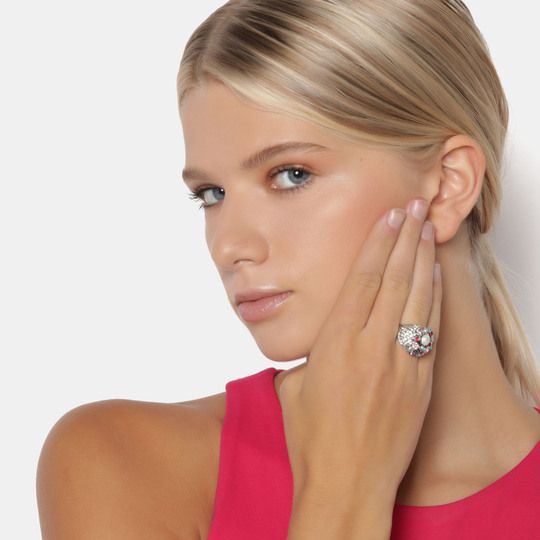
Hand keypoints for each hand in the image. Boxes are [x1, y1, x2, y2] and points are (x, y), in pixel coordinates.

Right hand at [277, 198, 441, 503]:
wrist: (347, 486)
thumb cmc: (311, 440)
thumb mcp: (295, 385)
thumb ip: (310, 352)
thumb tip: (317, 334)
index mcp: (335, 344)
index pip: (362, 279)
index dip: (376, 243)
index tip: (387, 216)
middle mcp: (370, 347)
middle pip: (393, 280)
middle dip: (404, 238)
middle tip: (414, 205)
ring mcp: (400, 364)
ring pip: (416, 298)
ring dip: (423, 260)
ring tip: (428, 229)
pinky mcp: (420, 382)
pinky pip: (429, 328)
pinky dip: (433, 298)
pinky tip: (435, 276)